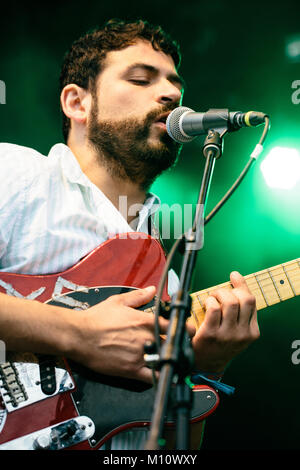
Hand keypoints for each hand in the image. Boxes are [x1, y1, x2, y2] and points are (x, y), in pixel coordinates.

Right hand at [68, 286, 194, 383]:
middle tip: (181, 348)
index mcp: (145, 321)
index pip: (175, 325)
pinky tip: (162, 376)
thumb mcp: (118, 301)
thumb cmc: (96, 319)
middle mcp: (146, 338)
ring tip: (173, 362)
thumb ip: (138, 297)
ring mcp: (140, 355)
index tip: (187, 332)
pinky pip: (152, 378)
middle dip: (180, 347)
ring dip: (171, 362)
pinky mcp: (131, 370)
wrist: (78, 335)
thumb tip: (151, 290)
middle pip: (174, 345)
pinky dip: (159, 377)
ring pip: (166, 362)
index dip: (185, 330)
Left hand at [191, 271, 259, 372]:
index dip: (242, 285)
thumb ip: (240, 312)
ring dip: (219, 294)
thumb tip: (237, 282)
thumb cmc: (220, 343)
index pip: (252, 302)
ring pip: (230, 302)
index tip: (234, 276)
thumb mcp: (237, 331)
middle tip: (219, 292)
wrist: (206, 365)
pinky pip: (214, 308)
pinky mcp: (211, 334)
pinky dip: (209, 301)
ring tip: (212, 297)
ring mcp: (227, 334)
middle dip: (230, 289)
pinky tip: (206, 305)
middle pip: (244, 299)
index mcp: (252, 332)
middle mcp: (242, 334)